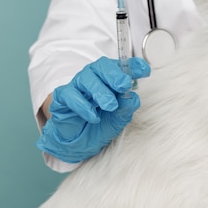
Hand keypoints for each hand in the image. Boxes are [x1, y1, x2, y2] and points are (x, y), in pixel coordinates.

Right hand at [35, 56, 150, 162]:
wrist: (80, 142)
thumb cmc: (101, 124)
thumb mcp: (119, 118)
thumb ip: (126, 107)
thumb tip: (131, 97)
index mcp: (111, 79)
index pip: (122, 66)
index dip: (133, 65)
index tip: (144, 70)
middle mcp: (95, 77)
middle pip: (102, 65)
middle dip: (114, 74)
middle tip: (124, 85)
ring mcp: (78, 85)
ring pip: (87, 78)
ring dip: (100, 91)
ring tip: (110, 106)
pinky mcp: (63, 96)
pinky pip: (71, 95)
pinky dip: (83, 106)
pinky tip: (93, 117)